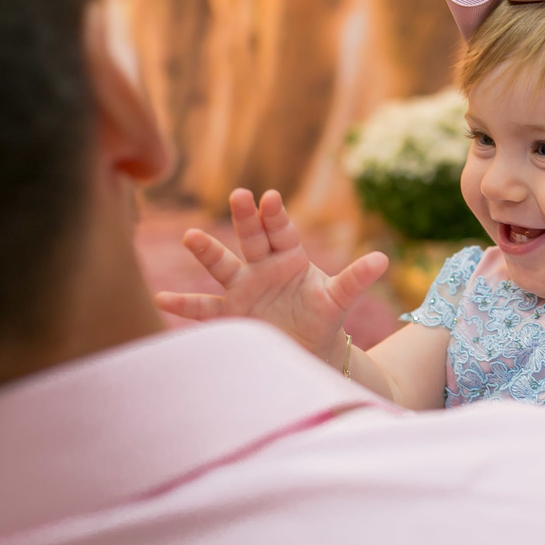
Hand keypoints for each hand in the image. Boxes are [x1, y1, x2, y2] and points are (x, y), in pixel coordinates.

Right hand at [154, 188, 388, 363]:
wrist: (308, 349)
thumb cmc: (323, 317)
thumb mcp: (339, 299)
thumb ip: (356, 279)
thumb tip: (383, 259)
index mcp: (290, 257)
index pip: (282, 230)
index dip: (276, 215)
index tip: (271, 197)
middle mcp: (262, 267)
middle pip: (252, 238)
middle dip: (246, 218)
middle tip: (240, 195)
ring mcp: (243, 288)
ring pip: (224, 267)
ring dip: (208, 252)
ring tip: (190, 236)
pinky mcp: (231, 313)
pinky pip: (204, 308)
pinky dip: (184, 304)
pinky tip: (161, 298)